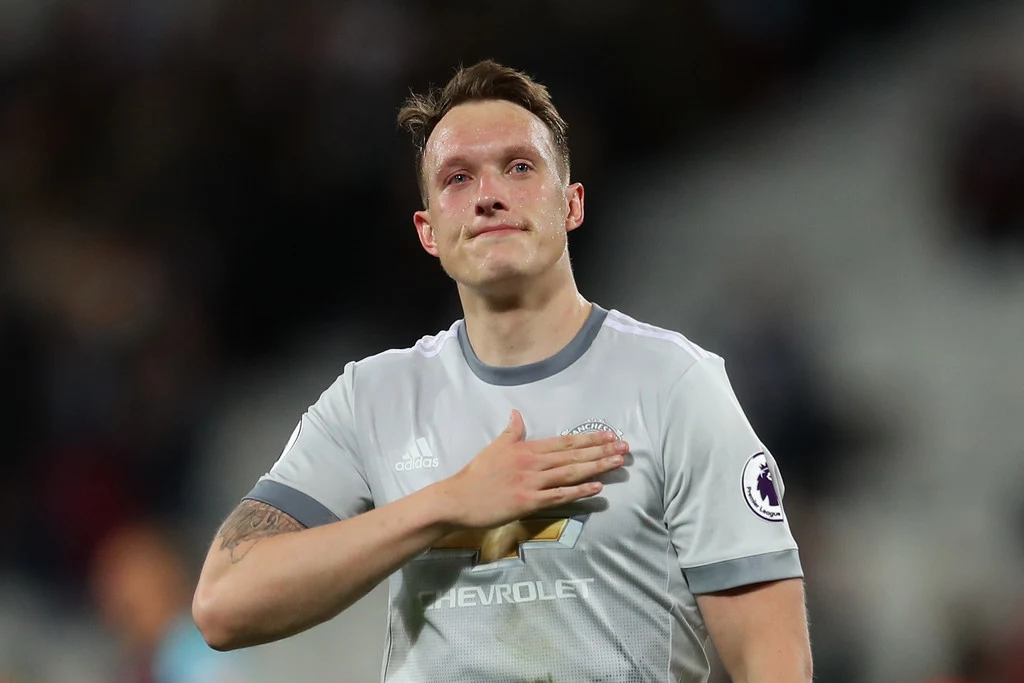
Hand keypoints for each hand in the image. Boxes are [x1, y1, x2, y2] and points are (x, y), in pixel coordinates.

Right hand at [435, 409, 627, 529]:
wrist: (459, 498)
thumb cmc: (477, 473)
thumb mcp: (495, 446)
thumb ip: (511, 431)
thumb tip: (517, 413)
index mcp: (527, 448)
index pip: (564, 441)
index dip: (589, 438)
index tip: (609, 435)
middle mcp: (533, 463)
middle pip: (573, 455)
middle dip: (601, 451)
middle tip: (624, 448)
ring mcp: (532, 483)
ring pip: (571, 473)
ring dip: (596, 467)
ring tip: (618, 463)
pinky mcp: (529, 502)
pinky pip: (559, 496)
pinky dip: (579, 491)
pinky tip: (597, 488)